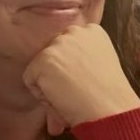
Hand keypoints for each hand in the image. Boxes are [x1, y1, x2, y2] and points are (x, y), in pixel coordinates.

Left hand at [23, 24, 139, 135]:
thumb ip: (81, 58)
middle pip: (50, 55)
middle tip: (72, 92)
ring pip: (40, 68)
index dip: (68, 67)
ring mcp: (58, 45)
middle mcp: (74, 31)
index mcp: (92, 31)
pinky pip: (30, 80)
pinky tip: (61, 98)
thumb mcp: (100, 64)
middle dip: (56, 74)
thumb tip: (65, 70)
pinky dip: (41, 95)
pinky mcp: (44, 59)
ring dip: (49, 85)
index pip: (65, 46)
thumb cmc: (109, 96)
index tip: (80, 80)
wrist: (110, 108)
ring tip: (69, 96)